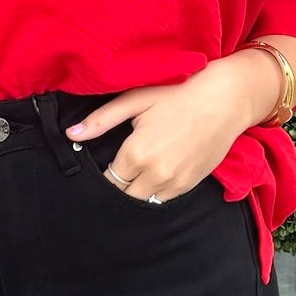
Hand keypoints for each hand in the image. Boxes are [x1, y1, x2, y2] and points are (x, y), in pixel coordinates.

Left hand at [65, 62, 250, 202]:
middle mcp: (154, 173)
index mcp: (136, 153)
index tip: (106, 165)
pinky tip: (157, 173)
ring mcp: (175, 182)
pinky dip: (157, 191)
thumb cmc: (176, 94)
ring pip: (145, 201)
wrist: (224, 100)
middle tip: (121, 169)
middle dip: (120, 185)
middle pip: (125, 195)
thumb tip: (71, 135)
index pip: (109, 179)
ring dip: (138, 191)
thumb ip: (101, 120)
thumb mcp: (135, 100)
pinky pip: (164, 199)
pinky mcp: (191, 185)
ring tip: (138, 173)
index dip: (105, 173)